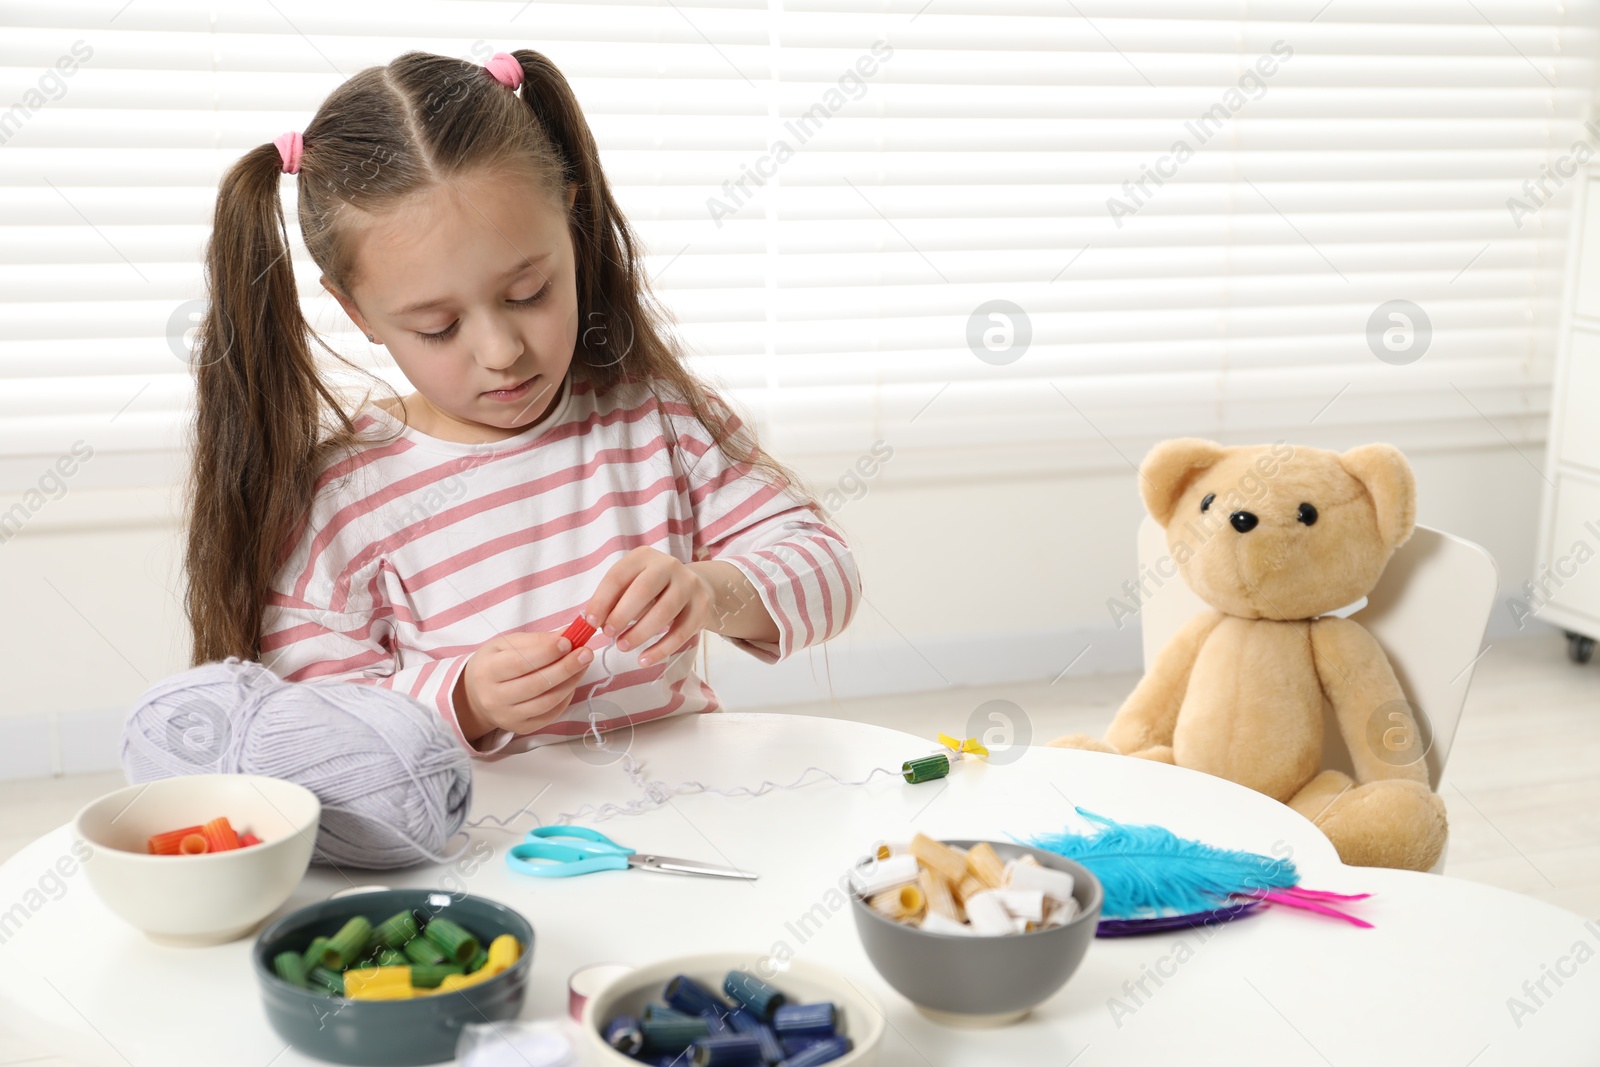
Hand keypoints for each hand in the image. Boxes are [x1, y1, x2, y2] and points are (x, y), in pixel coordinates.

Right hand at [455, 630, 592, 738]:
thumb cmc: (494, 664)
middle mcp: (494, 697)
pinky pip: (550, 714)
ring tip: (583, 665)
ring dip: (570, 682)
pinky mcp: (521, 728)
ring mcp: (508, 716)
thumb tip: (569, 634)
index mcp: (487, 671)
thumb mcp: (506, 645)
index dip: (546, 652)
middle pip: (536, 684)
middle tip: (586, 653)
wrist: (475, 696)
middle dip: (565, 667)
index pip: (519, 663)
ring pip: (547, 702)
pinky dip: (566, 697)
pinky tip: (572, 682)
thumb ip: (537, 639)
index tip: (568, 641)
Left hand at [583, 547, 714, 666]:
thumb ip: (613, 600)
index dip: (602, 600)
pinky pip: (680, 633)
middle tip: (608, 634)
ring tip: (623, 646)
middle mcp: (669, 566)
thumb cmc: (654, 589)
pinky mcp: (701, 608)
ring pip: (664, 612)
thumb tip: (592, 622)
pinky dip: (660, 649)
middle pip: (643, 590)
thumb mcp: (632, 584)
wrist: (697, 587)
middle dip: (622, 615)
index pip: (618, 576)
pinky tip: (644, 659)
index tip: (591, 622)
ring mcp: (689, 585)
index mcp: (644, 556)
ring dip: (640, 633)